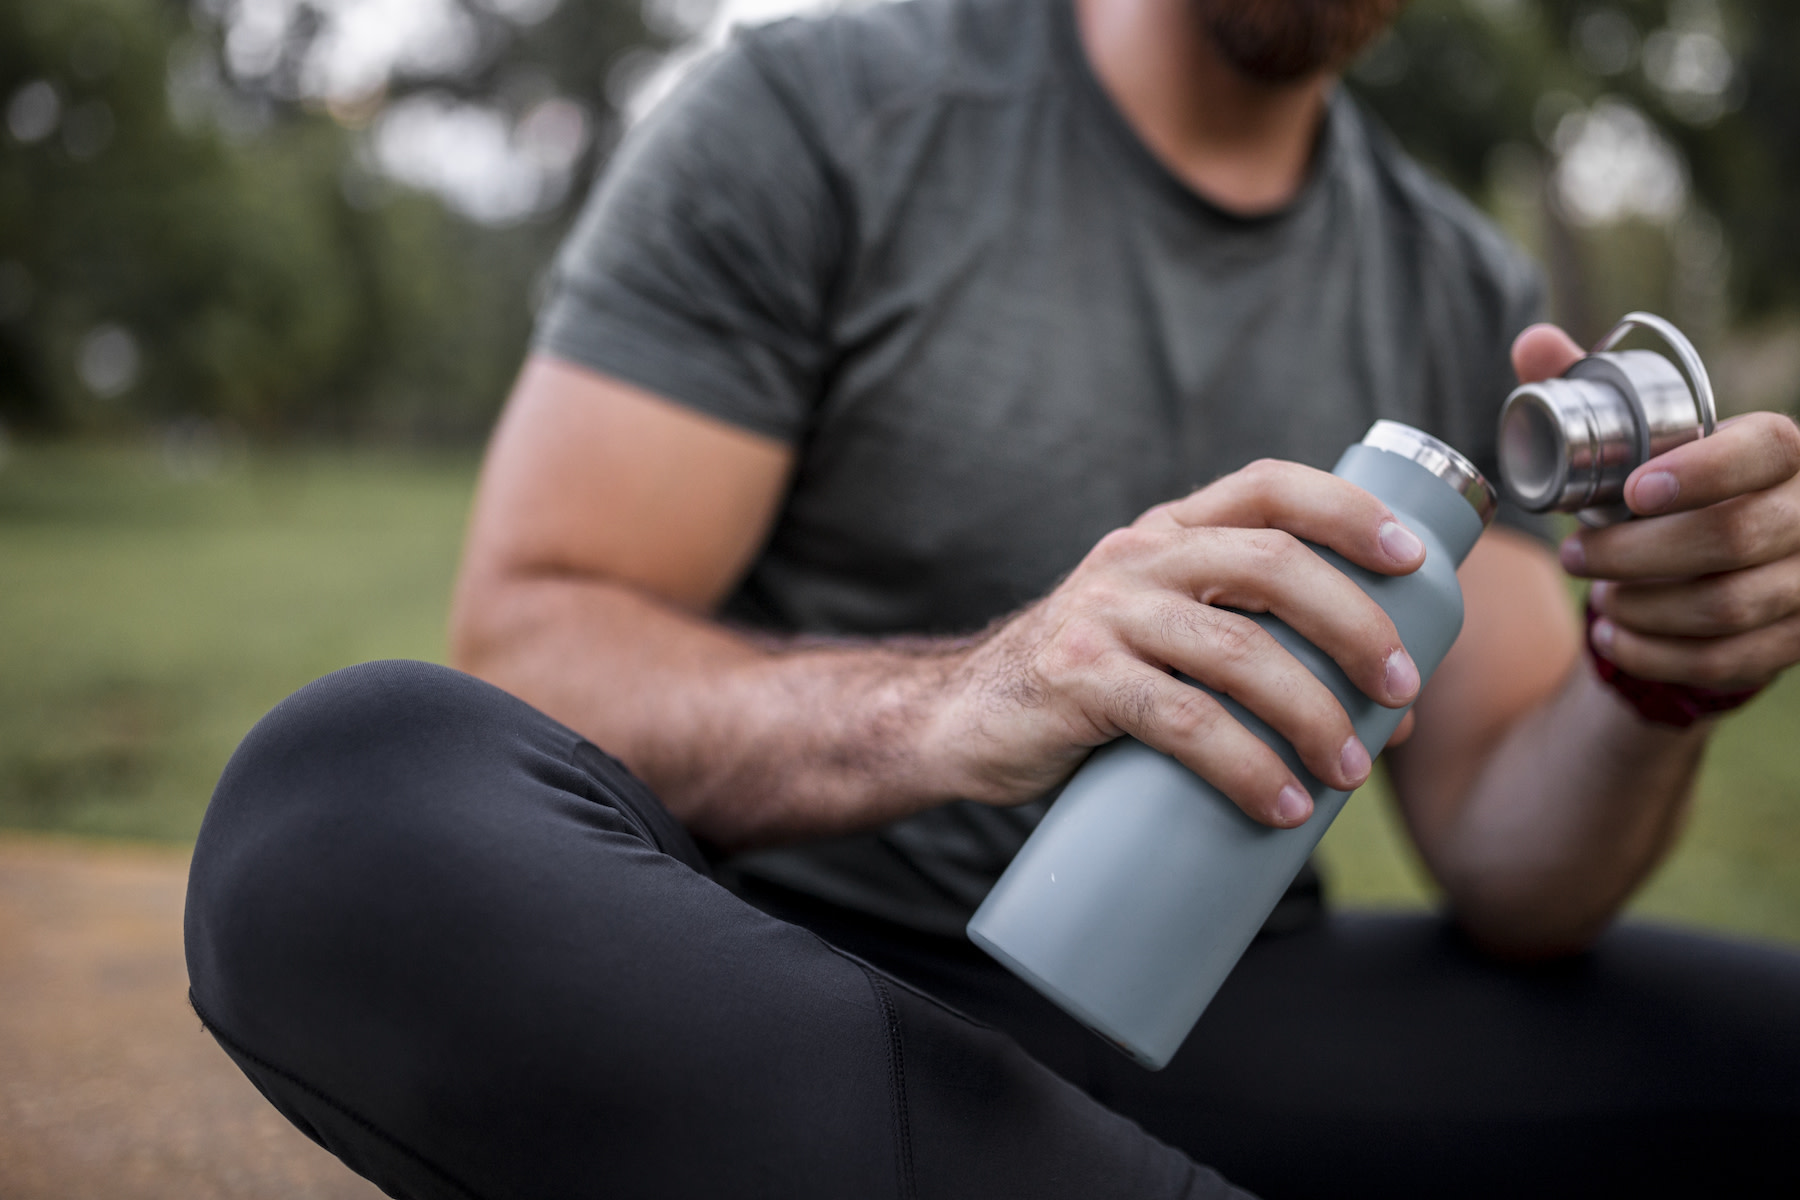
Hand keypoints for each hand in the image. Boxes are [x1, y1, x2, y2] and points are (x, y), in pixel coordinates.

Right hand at [934, 459, 1426, 827]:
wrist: (962, 722)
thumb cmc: (1090, 688)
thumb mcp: (1167, 643)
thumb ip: (1262, 653)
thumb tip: (1394, 715)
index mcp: (1168, 532)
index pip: (1269, 487)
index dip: (1350, 510)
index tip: (1415, 559)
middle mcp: (1138, 556)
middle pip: (1272, 565)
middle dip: (1354, 625)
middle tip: (1401, 690)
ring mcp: (1104, 613)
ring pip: (1238, 650)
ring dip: (1314, 713)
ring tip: (1350, 772)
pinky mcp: (1078, 679)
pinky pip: (1182, 721)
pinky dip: (1246, 766)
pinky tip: (1283, 805)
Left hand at [1515, 324, 1799, 690]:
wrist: (1721, 567)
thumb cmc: (1671, 488)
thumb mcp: (1636, 439)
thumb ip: (1586, 389)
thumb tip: (1533, 342)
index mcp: (1783, 450)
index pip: (1767, 450)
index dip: (1702, 472)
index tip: (1630, 493)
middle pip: (1737, 537)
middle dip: (1637, 553)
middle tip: (1576, 556)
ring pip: (1728, 606)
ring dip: (1644, 607)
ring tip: (1598, 595)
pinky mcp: (1795, 638)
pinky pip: (1727, 661)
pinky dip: (1658, 655)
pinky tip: (1615, 639)